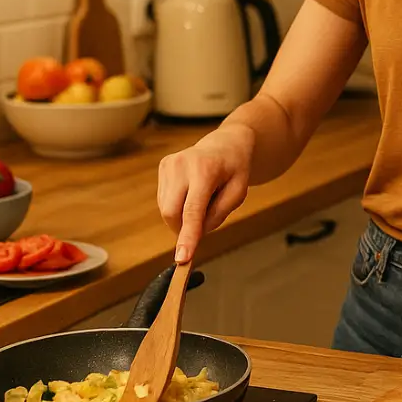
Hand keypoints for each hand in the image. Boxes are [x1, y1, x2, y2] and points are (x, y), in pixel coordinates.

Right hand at [157, 123, 254, 262]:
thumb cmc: (235, 169)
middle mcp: (182, 164)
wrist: (226, 143)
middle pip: (172, 212)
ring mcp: (169, 163)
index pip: (192, 210)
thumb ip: (218, 214)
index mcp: (205, 170)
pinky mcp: (163, 166)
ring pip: (166, 209)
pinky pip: (164, 200)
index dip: (187, 236)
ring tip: (203, 197)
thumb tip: (195, 234)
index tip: (182, 258)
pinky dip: (178, 205)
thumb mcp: (238, 193)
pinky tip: (193, 192)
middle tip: (204, 223)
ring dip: (183, 215)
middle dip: (183, 228)